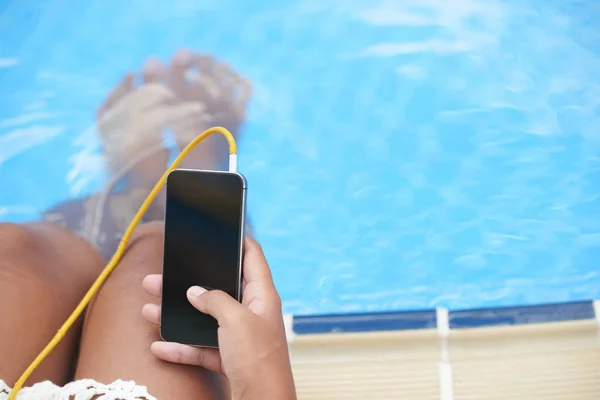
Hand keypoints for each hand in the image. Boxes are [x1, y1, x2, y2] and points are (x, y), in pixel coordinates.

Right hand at [141, 237, 295, 399]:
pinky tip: (158, 344)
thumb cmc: (258, 358)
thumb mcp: (235, 320)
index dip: (239, 240)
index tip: (222, 229)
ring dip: (177, 313)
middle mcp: (251, 311)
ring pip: (204, 318)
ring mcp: (239, 335)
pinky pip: (201, 346)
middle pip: (219, 288)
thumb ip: (214, 300)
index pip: (253, 256)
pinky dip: (181, 346)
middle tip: (165, 272)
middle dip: (191, 280)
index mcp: (262, 295)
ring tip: (149, 305)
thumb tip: (195, 292)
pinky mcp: (229, 357)